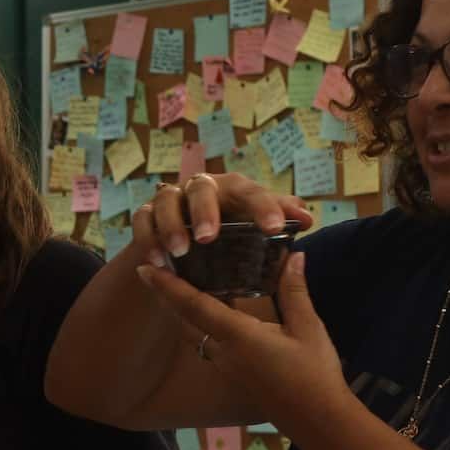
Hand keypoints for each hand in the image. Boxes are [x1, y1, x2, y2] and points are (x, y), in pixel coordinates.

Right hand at [133, 171, 312, 267]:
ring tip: (179, 252)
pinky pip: (141, 220)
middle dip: (204, 211)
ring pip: (165, 200)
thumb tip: (308, 219)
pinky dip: (147, 238)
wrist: (191, 240)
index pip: (249, 191)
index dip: (263, 206)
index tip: (274, 227)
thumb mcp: (255, 226)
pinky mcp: (147, 215)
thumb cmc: (232, 231)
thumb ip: (279, 219)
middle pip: (200, 187)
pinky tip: (157, 262)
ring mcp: (171, 199)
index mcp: (233, 189)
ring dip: (171, 225)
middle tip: (208, 238)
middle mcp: (201, 188)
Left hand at [135, 249, 350, 442]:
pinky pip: (209, 347)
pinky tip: (211, 318)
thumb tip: (294, 256)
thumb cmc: (315, 375)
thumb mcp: (308, 328)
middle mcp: (225, 353)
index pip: (194, 306)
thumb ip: (294, 291)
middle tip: (156, 272)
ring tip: (179, 290)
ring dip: (183, 314)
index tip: (144, 269)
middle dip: (169, 297)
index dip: (168, 286)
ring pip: (195, 336)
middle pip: (186, 321)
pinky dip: (201, 327)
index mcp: (238, 337)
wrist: (319, 422)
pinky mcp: (235, 378)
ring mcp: (228, 368)